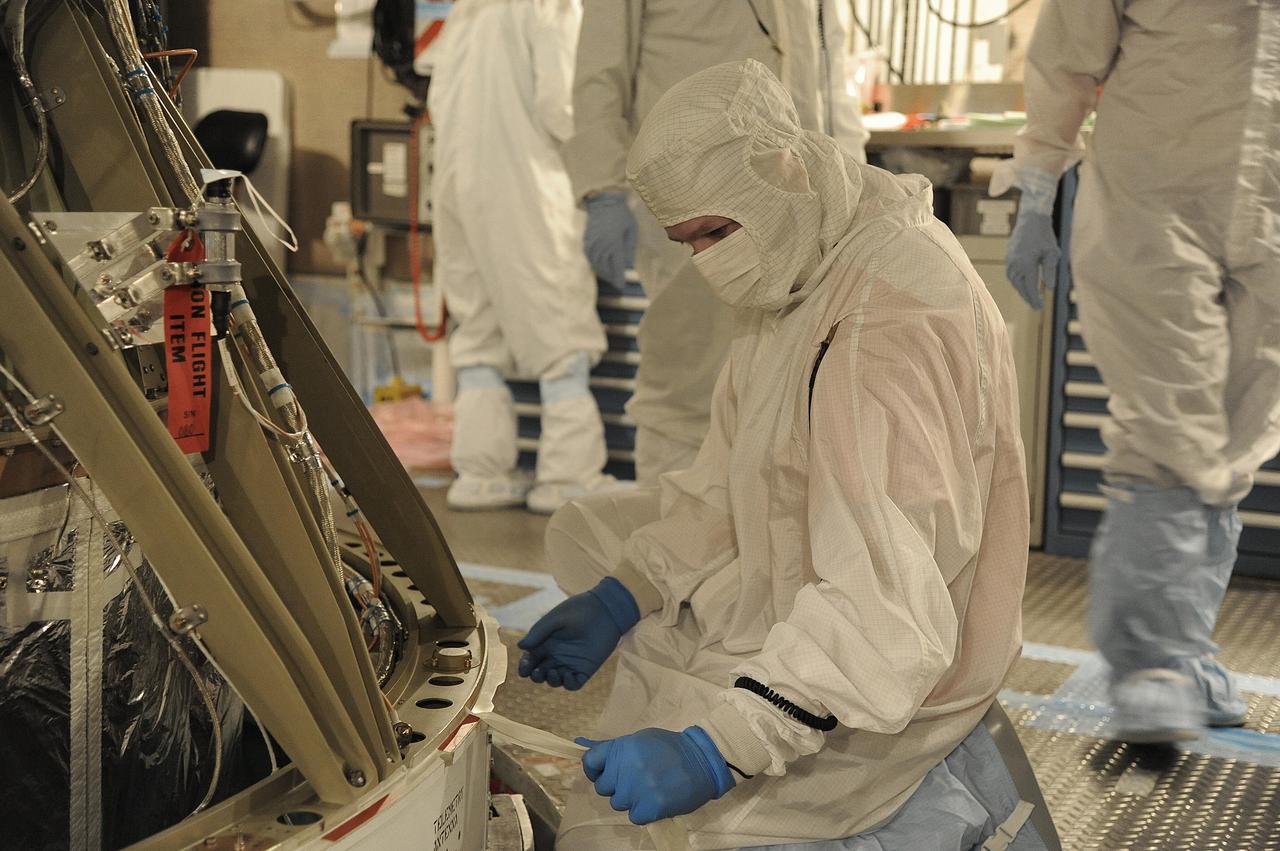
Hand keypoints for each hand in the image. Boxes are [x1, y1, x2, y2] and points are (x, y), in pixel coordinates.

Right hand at [516, 576, 638, 688]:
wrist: (605, 609)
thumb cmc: (579, 609)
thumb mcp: (556, 618)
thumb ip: (539, 632)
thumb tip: (521, 647)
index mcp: (546, 643)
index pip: (531, 659)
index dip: (525, 666)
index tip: (524, 669)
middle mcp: (556, 655)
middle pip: (541, 673)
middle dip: (536, 676)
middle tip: (537, 672)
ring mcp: (570, 663)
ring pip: (555, 680)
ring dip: (551, 681)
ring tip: (553, 672)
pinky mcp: (585, 668)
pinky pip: (574, 683)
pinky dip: (568, 684)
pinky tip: (567, 675)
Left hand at [576, 727, 734, 824]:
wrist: (703, 761)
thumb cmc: (671, 748)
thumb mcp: (641, 739)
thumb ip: (616, 749)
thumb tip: (586, 751)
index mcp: (622, 748)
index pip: (590, 762)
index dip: (595, 770)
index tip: (603, 773)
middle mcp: (625, 768)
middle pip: (603, 787)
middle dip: (617, 785)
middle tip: (636, 780)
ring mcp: (636, 789)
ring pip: (618, 803)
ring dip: (631, 799)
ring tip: (650, 788)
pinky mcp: (649, 808)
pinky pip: (634, 816)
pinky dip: (643, 811)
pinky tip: (656, 799)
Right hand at [584, 192, 636, 292]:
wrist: (603, 200)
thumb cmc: (621, 214)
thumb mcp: (631, 230)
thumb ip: (629, 249)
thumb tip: (628, 265)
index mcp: (614, 244)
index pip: (616, 266)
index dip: (618, 278)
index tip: (621, 286)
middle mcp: (601, 246)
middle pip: (605, 268)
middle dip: (611, 277)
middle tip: (616, 283)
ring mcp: (592, 244)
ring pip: (596, 264)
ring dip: (602, 272)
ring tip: (609, 277)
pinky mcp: (586, 241)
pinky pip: (590, 258)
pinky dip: (595, 264)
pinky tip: (600, 267)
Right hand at [1005, 208, 1059, 310]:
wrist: (1031, 219)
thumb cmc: (1045, 235)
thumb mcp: (1052, 253)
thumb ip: (1050, 271)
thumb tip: (1049, 288)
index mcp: (1026, 265)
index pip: (1030, 287)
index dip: (1035, 299)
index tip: (1040, 308)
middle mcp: (1015, 265)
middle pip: (1020, 287)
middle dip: (1028, 298)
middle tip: (1036, 306)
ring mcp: (1009, 261)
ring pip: (1014, 282)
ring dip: (1021, 290)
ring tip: (1030, 297)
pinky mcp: (1008, 257)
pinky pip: (1011, 274)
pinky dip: (1017, 281)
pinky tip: (1024, 283)